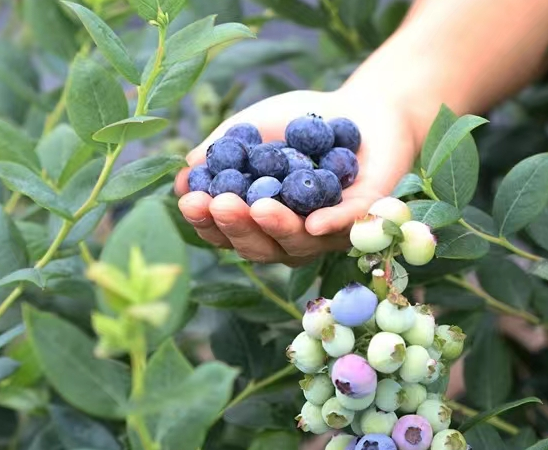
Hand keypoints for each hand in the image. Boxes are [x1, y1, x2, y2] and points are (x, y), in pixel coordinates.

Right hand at [174, 88, 417, 265]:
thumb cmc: (298, 120)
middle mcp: (292, 236)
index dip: (208, 223)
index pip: (228, 233)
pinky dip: (331, 225)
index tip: (191, 202)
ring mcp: (329, 232)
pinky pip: (348, 227)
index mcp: (260, 220)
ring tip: (259, 207)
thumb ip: (220, 153)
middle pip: (261, 247)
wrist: (359, 106)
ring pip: (300, 244)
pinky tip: (313, 223)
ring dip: (278, 227)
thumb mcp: (251, 129)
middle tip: (221, 205)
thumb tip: (182, 178)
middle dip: (238, 227)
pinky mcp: (365, 217)